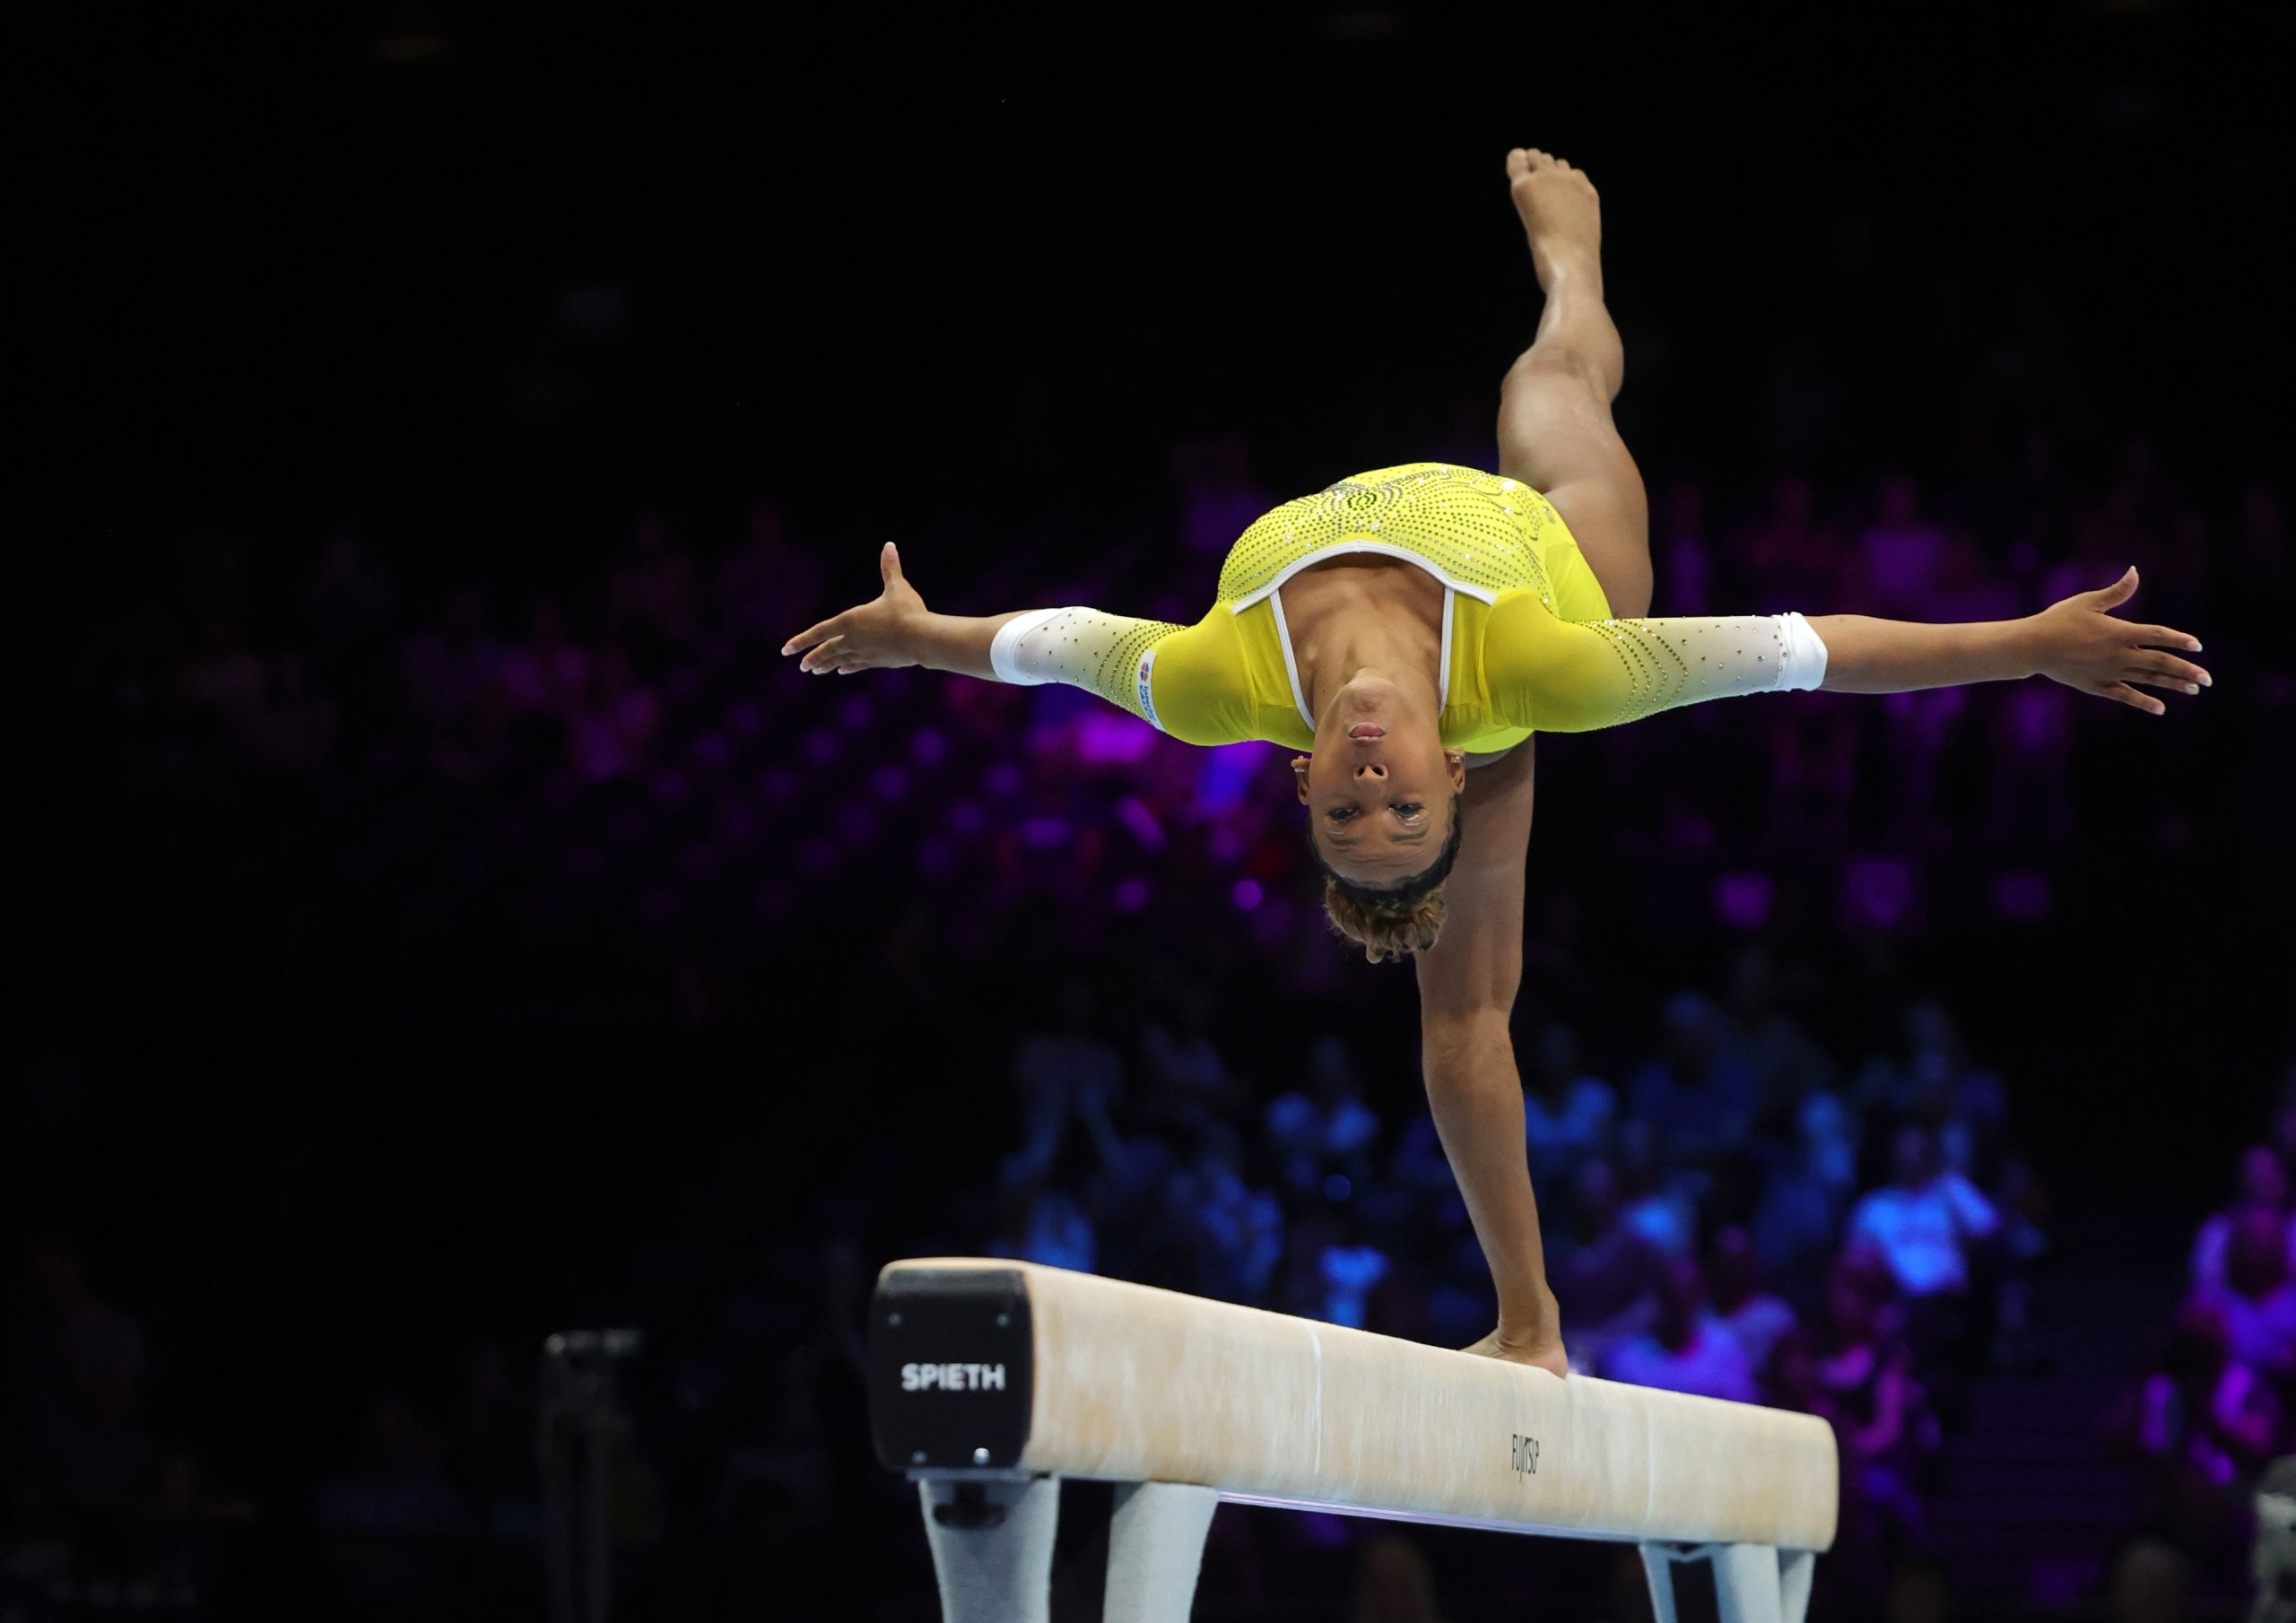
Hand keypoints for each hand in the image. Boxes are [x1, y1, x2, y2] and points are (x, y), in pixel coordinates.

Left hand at [781, 543, 926, 674]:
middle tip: (801, 666)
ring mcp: (865, 653)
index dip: (801, 640)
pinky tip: (842, 670)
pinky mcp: (877, 661)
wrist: (923, 639)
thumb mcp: (898, 587)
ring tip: (816, 671)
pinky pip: (857, 665)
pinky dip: (848, 667)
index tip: (786, 650)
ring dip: (827, 665)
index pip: (820, 631)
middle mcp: (853, 639)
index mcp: (851, 621)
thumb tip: (889, 545)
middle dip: (813, 657)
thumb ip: (890, 568)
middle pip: (827, 650)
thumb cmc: (908, 611)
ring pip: (840, 660)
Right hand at [2028, 567, 2208, 715]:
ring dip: (2173, 684)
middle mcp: (2119, 654)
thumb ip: (2117, 591)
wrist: (2032, 646)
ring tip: (2193, 689)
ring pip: (2148, 679)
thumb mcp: (2088, 601)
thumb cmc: (2058, 620)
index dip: (2180, 640)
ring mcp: (2109, 672)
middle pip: (2160, 662)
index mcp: (2119, 632)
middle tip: (2207, 679)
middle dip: (2186, 670)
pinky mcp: (2097, 685)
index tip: (2197, 646)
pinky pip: (2125, 695)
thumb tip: (2135, 571)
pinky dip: (2143, 701)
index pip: (2158, 635)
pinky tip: (2160, 708)